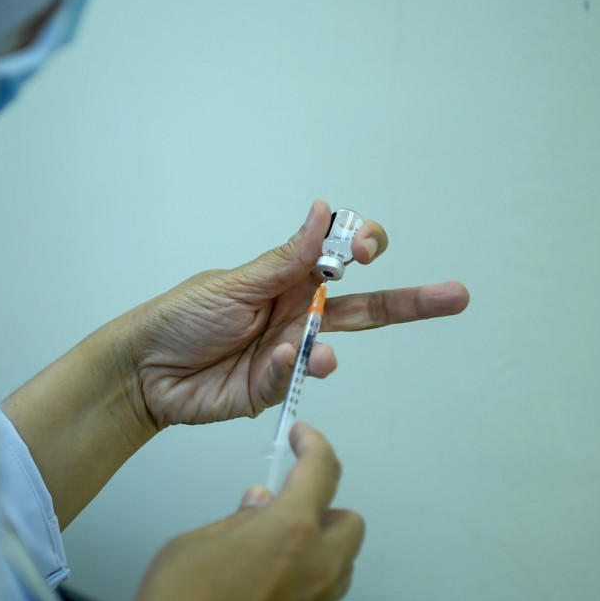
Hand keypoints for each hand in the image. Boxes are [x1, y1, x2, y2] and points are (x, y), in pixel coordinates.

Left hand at [128, 200, 468, 425]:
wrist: (143, 369)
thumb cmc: (180, 317)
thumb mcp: (234, 283)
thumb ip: (286, 259)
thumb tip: (325, 212)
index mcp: (285, 277)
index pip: (339, 260)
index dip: (362, 249)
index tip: (369, 247)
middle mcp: (293, 312)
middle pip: (363, 307)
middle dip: (410, 301)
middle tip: (456, 296)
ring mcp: (286, 353)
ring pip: (334, 348)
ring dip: (330, 346)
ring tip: (319, 349)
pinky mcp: (272, 389)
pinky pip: (297, 378)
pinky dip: (295, 368)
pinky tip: (282, 360)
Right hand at [128, 423, 362, 600]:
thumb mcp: (193, 544)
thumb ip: (236, 519)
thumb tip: (256, 505)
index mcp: (289, 531)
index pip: (321, 471)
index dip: (314, 444)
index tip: (303, 436)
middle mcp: (315, 568)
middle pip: (349, 520)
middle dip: (324, 506)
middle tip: (288, 501)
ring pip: (342, 560)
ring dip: (319, 543)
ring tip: (274, 543)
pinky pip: (324, 592)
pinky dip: (308, 575)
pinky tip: (271, 577)